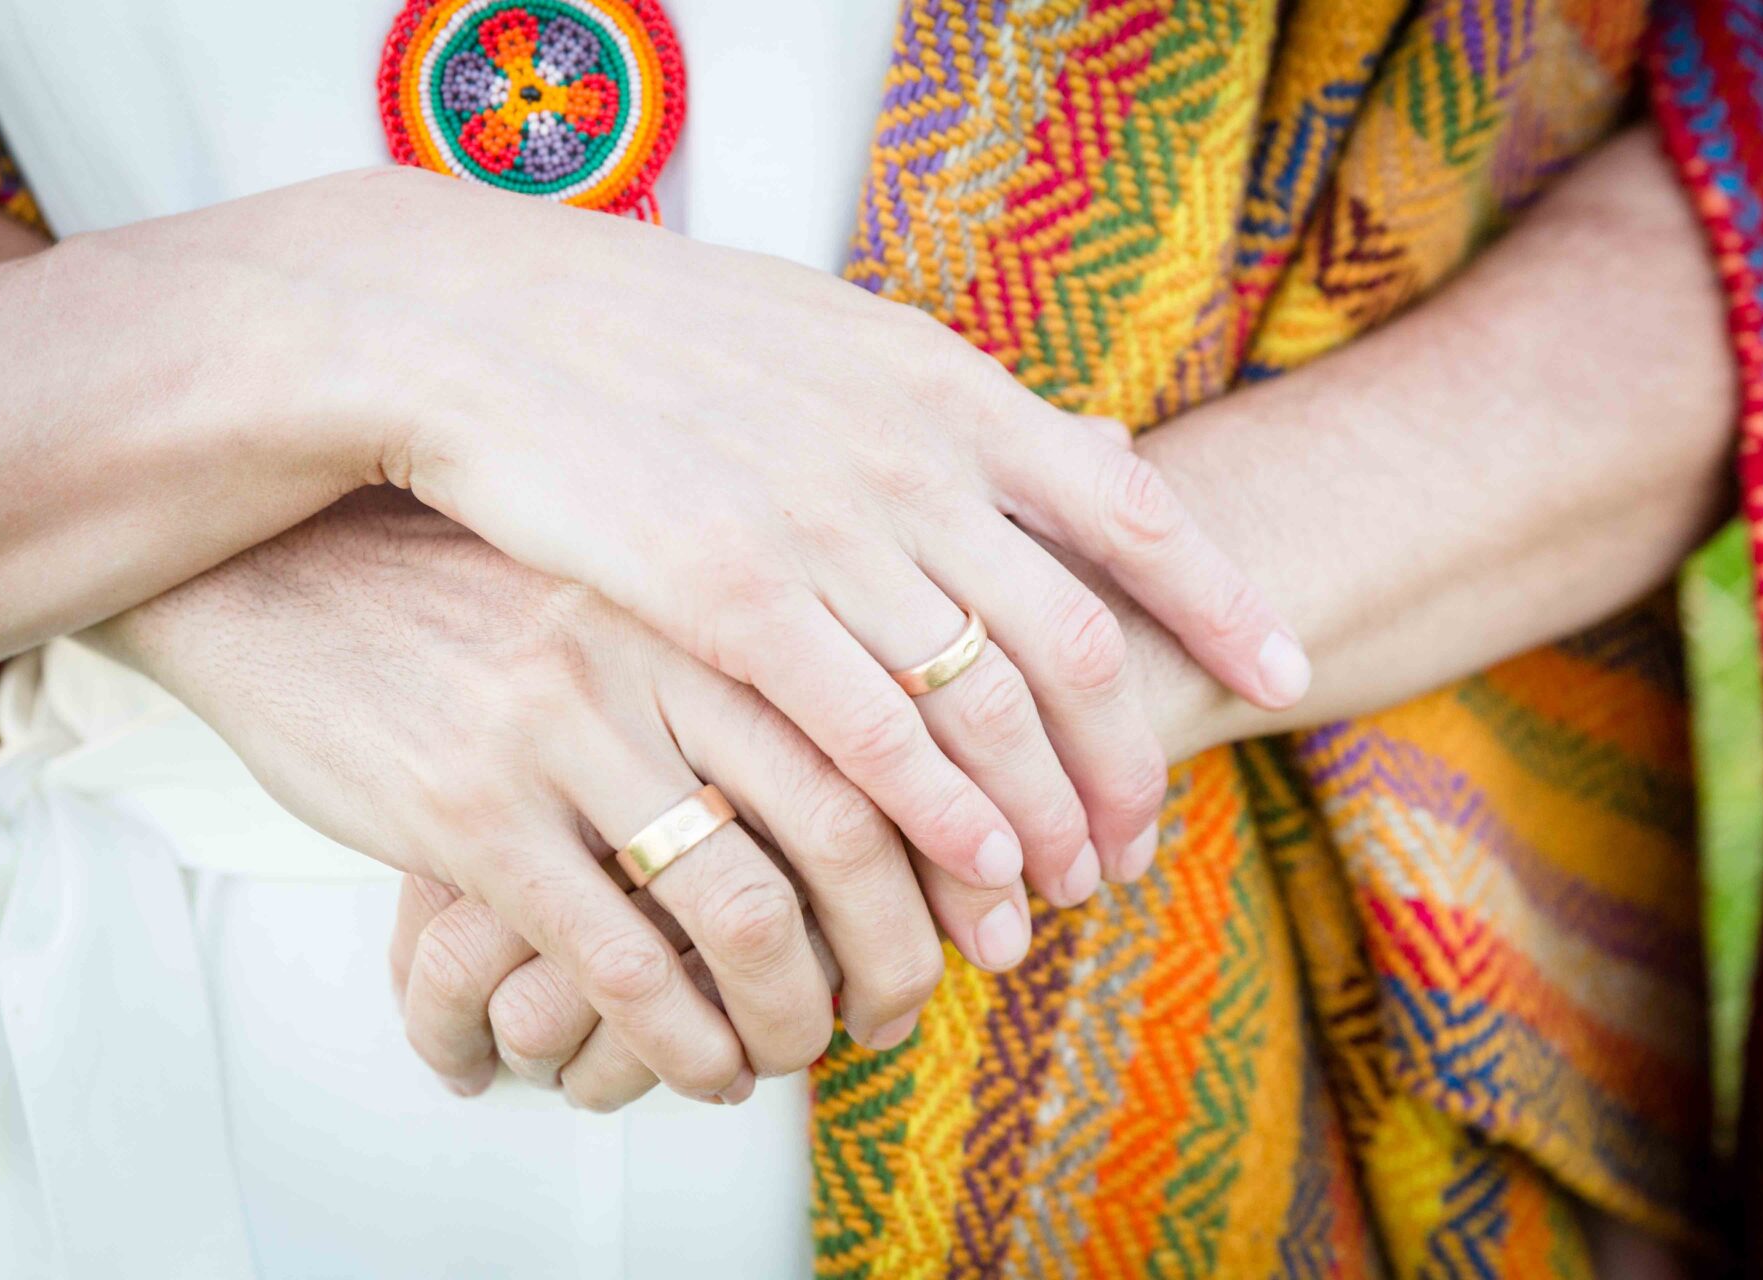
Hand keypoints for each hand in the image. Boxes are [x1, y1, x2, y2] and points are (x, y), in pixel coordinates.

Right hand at [91, 490, 1027, 1099]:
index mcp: (731, 574)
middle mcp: (664, 645)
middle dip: (916, 942)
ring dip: (798, 1012)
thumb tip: (941, 668)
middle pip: (850, 828)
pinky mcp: (470, 811)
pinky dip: (683, 1041)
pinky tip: (704, 1068)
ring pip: (741, 913)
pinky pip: (616, 963)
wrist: (294, 560)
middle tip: (936, 998)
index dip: (984, 827)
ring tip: (805, 1050)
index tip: (1021, 901)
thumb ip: (793, 585)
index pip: (910, 716)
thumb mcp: (659, 542)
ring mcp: (565, 727)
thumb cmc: (498, 567)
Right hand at [294, 169, 1306, 898]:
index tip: (1284, 671)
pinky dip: (933, 822)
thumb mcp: (835, 338)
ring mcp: (813, 529)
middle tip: (1137, 847)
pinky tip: (963, 881)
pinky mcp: (712, 606)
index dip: (1217, 599)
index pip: (1128, 505)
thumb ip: (963, 410)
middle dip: (1119, 759)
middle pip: (1067, 638)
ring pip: (978, 711)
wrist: (477, 325)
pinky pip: (863, 739)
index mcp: (940, 386)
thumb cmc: (656, 342)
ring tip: (1056, 900)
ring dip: (1035, 821)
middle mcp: (902, 457)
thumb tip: (1095, 438)